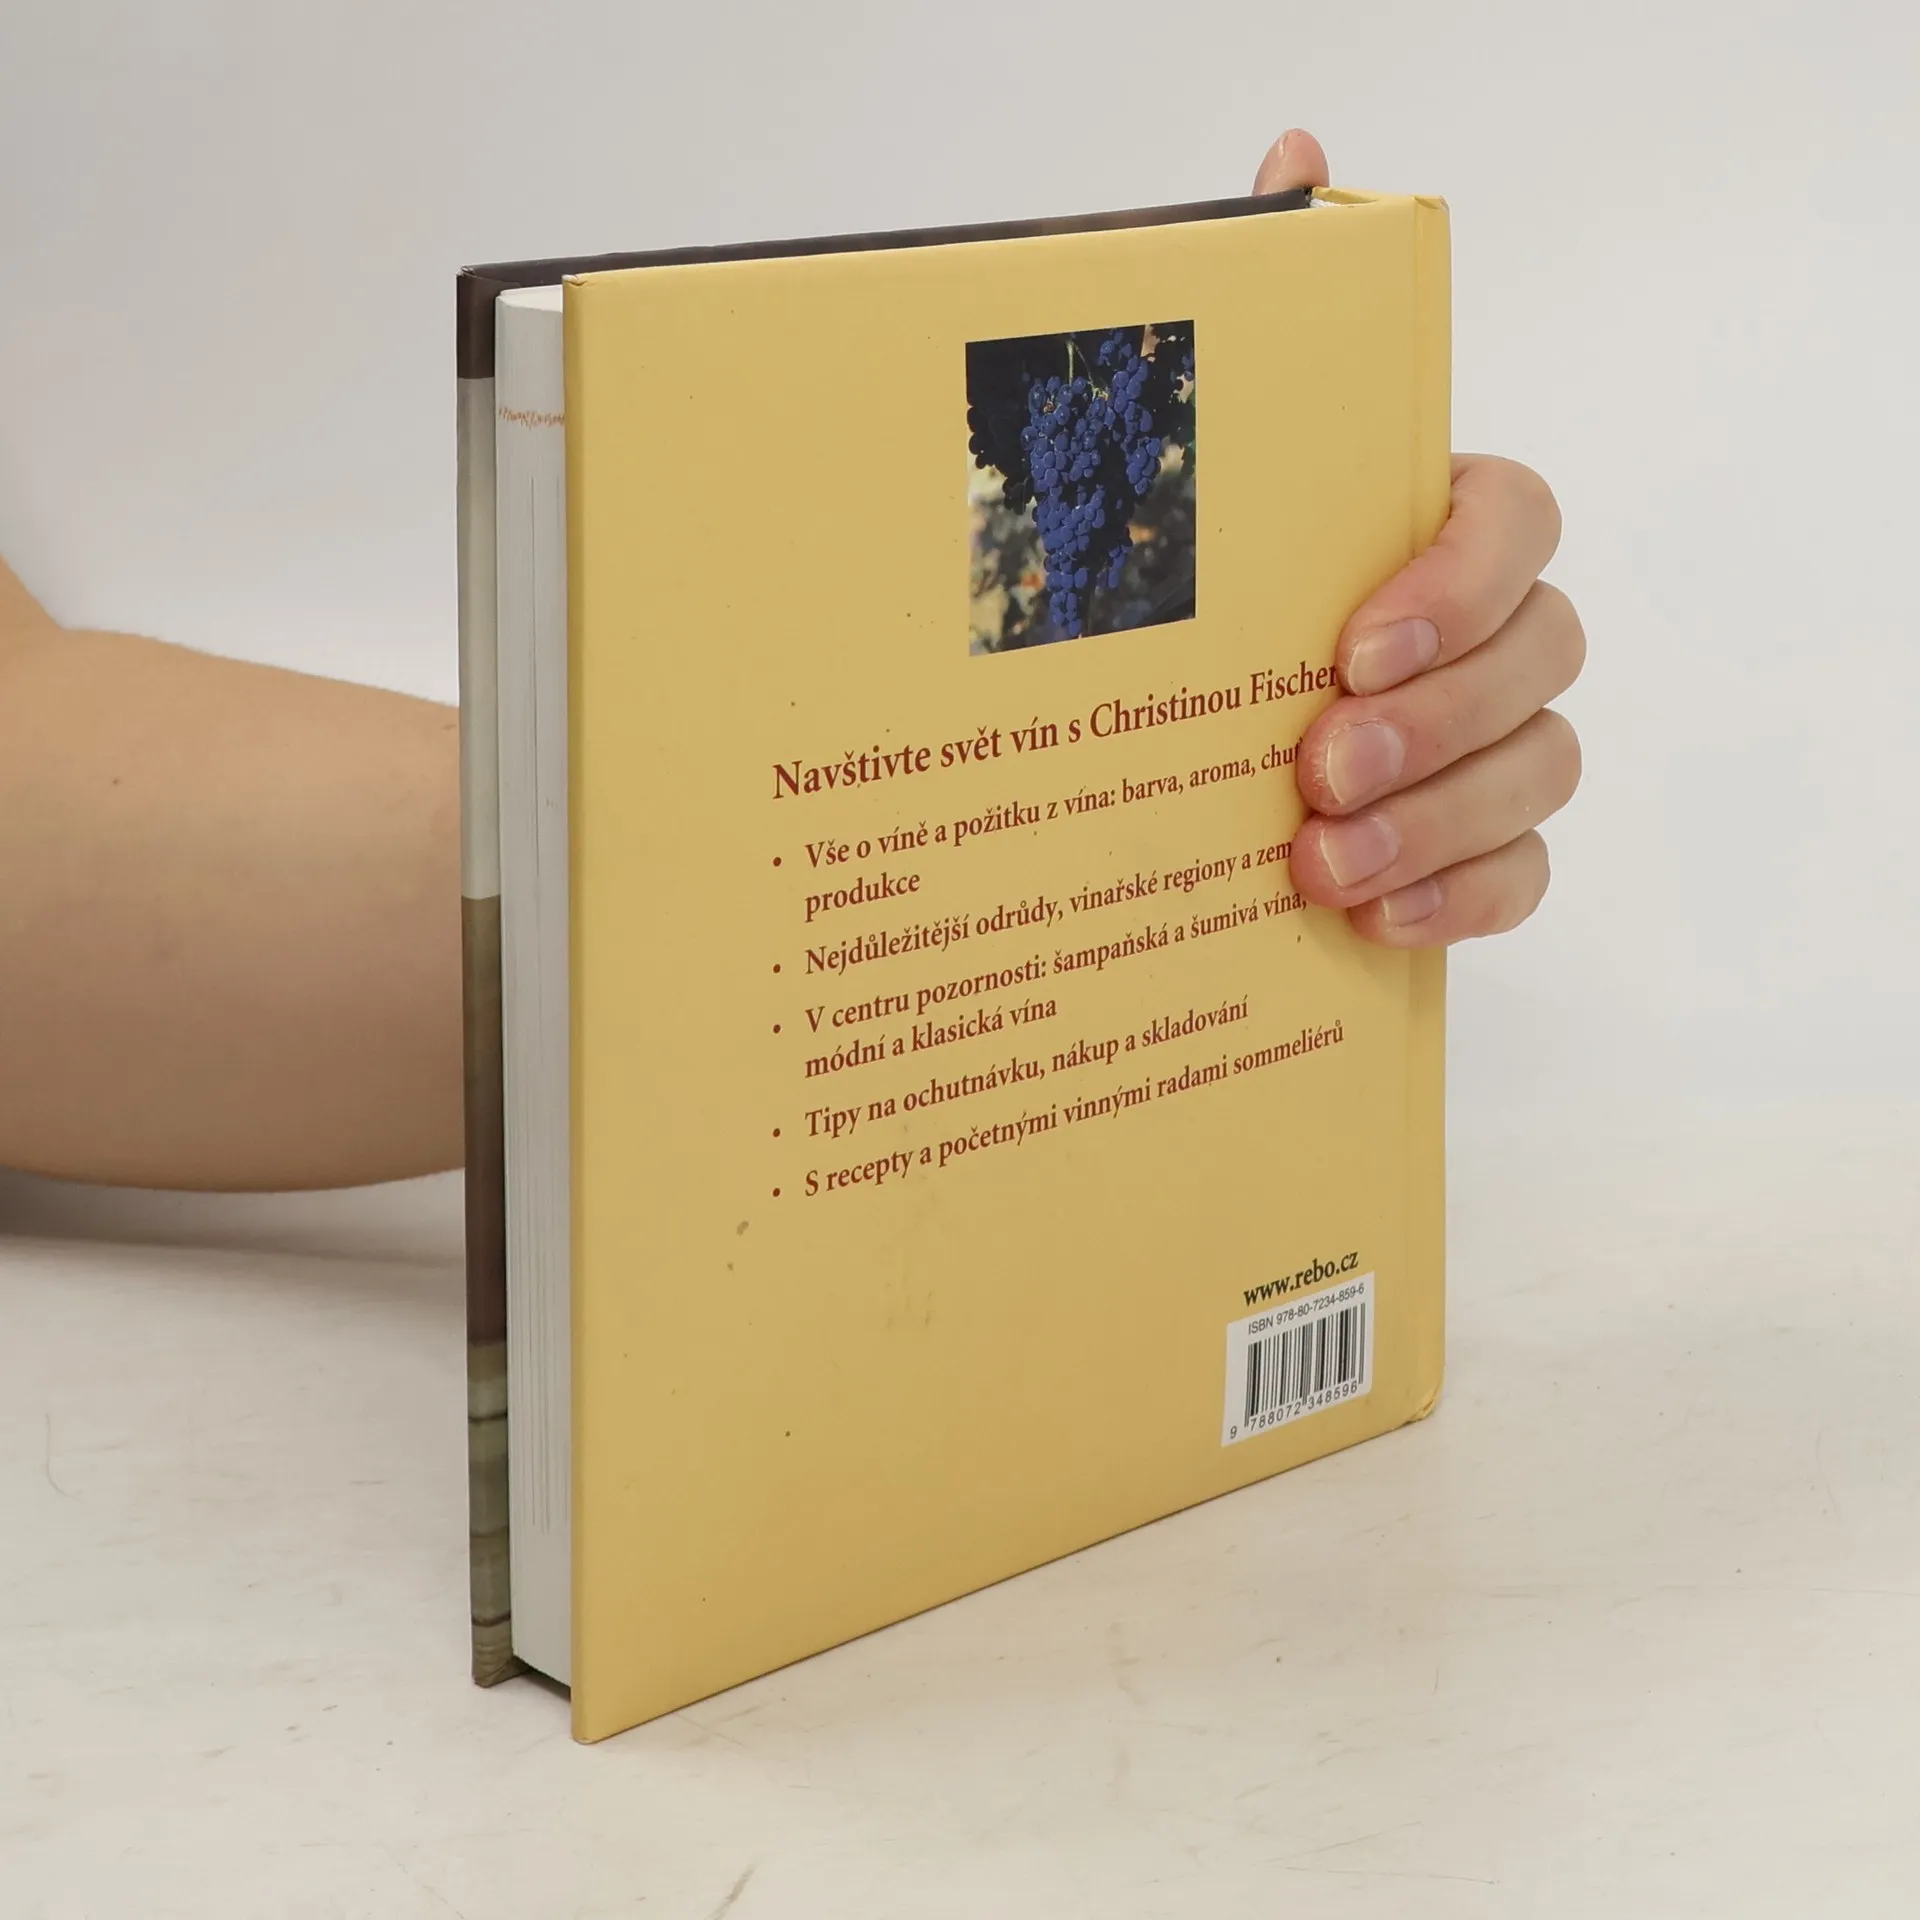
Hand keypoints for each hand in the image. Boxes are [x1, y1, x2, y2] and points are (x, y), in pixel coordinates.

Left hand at [1251, 131, 1584, 945]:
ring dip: (1439, 824)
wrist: (1154, 727)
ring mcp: (1493, 737)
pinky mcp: (1474, 842)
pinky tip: (1373, 924)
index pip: (1514, 522)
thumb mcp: (1208, 458)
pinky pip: (1522, 875)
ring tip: (1319, 866)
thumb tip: (1299, 159)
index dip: (1456, 586)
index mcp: (1432, 527)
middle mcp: (1486, 626)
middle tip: (1319, 771)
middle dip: (1437, 724)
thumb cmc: (1207, 576)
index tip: (1353, 649)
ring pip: (1540, 773)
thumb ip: (1268, 318)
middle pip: (1541, 659)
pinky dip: (1460, 902)